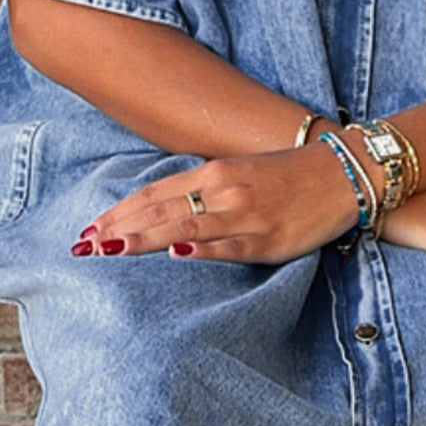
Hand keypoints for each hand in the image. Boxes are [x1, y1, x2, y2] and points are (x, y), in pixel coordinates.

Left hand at [70, 139, 361, 264]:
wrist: (344, 173)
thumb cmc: (287, 176)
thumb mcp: (238, 172)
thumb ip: (200, 189)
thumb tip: (158, 210)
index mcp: (213, 172)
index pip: (154, 194)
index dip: (118, 213)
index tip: (88, 230)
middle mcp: (223, 190)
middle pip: (160, 210)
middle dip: (118, 229)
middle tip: (82, 246)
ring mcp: (246, 215)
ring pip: (186, 226)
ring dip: (145, 239)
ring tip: (110, 250)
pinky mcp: (269, 238)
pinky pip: (230, 246)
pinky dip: (202, 248)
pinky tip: (177, 253)